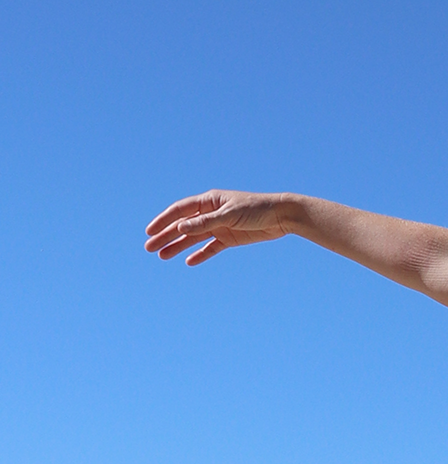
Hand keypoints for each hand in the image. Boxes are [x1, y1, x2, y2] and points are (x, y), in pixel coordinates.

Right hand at [144, 189, 296, 265]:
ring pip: (194, 237)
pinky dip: (200, 254)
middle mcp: (211, 213)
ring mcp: (219, 226)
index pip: (180, 210)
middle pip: (183, 225)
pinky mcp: (230, 238)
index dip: (163, 220)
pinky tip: (188, 261)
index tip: (150, 231)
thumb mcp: (229, 215)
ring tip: (162, 256)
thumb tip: (180, 227)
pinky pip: (211, 247)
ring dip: (178, 246)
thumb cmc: (256, 209)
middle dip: (166, 235)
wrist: (282, 216)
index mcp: (209, 201)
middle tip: (149, 248)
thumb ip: (205, 222)